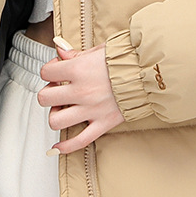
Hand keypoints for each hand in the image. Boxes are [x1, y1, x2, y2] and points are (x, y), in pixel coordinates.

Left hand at [38, 39, 124, 153]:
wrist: (149, 73)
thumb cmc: (126, 60)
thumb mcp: (98, 50)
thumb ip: (76, 54)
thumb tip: (60, 51)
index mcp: (78, 70)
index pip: (46, 73)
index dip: (50, 71)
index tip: (57, 71)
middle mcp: (82, 91)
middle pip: (45, 98)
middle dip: (49, 93)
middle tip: (58, 90)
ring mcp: (91, 110)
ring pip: (56, 121)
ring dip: (56, 115)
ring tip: (63, 109)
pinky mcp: (103, 123)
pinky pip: (79, 140)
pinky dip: (65, 146)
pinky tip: (58, 146)